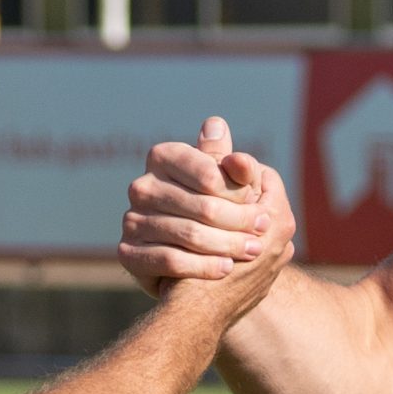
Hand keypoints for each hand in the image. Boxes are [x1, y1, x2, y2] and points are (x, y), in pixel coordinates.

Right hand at [119, 116, 298, 293]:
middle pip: (201, 205)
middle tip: (263, 232)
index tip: (262, 206)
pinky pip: (169, 259)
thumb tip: (216, 125)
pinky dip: (203, 265)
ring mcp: (131, 220)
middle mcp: (142, 186)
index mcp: (163, 157)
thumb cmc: (218, 214)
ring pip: (187, 232)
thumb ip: (230, 164)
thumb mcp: (231, 188)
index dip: (236, 190)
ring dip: (226, 244)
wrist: (193, 267)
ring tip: (253, 251)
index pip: (206, 171)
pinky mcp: (128, 253)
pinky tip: (226, 268)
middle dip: (237, 220)